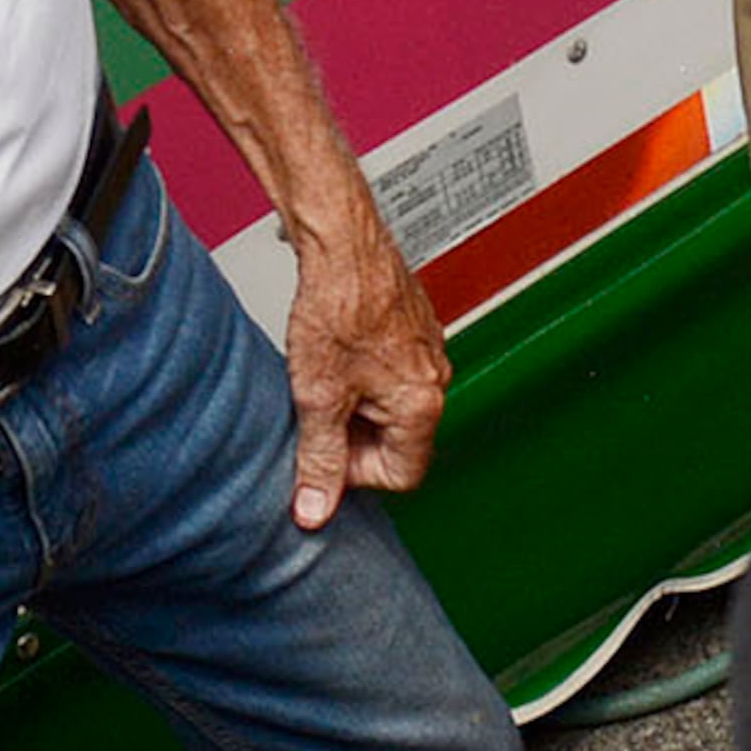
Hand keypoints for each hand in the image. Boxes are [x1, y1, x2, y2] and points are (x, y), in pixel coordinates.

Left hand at [280, 190, 447, 525]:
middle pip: (397, 442)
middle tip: (315, 412)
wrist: (341, 241)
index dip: (356, 473)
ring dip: (354, 405)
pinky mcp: (412, 331)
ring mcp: (426, 352)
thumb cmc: (336, 304)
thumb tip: (315, 509)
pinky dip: (360, 375)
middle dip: (353, 437)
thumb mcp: (317, 396)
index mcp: (421, 403)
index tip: (324, 450)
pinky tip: (333, 354)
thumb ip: (319, 460)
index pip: (400, 475)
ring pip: (391, 407)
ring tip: (322, 377)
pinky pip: (390, 374)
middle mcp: (434, 379)